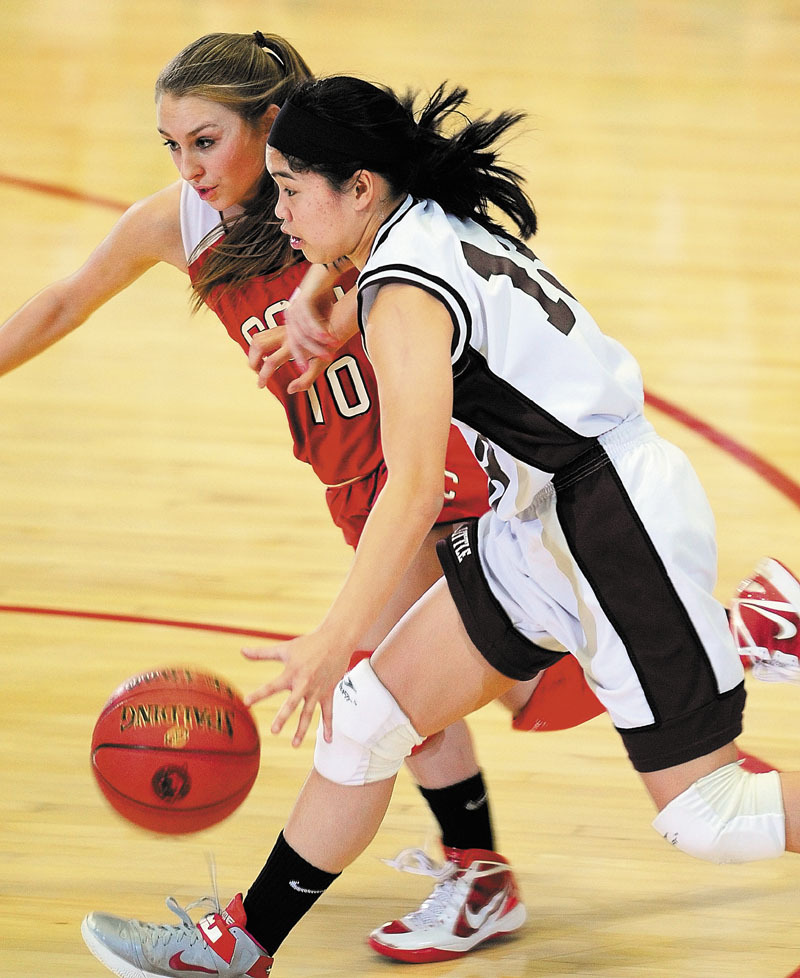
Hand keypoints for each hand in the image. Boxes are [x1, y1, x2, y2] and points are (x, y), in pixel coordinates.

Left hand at [241, 631, 350, 746]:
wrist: (336, 640)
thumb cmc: (308, 643)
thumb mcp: (284, 648)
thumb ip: (262, 653)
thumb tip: (241, 651)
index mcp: (291, 673)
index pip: (271, 686)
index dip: (258, 694)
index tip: (246, 702)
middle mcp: (304, 684)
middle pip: (291, 704)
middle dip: (283, 717)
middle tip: (274, 730)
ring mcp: (317, 690)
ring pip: (308, 713)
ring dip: (302, 730)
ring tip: (294, 744)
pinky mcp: (328, 692)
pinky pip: (328, 712)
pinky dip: (328, 726)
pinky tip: (328, 740)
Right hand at [247, 325, 329, 391]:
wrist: (333, 325)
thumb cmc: (327, 348)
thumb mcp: (320, 366)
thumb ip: (305, 380)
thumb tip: (290, 390)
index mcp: (294, 347)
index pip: (271, 362)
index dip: (263, 376)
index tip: (261, 385)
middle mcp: (285, 336)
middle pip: (259, 346)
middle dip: (253, 362)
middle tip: (258, 373)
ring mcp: (281, 329)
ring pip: (257, 338)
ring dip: (253, 353)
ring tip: (260, 365)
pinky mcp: (280, 327)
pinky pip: (262, 334)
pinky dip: (258, 346)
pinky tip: (265, 355)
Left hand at [284, 287, 342, 368]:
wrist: (327, 269)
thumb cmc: (324, 293)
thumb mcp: (322, 317)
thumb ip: (319, 332)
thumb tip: (324, 350)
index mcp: (292, 321)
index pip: (291, 343)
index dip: (297, 356)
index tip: (303, 370)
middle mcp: (290, 315)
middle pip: (295, 340)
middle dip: (308, 352)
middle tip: (321, 361)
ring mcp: (295, 306)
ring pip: (303, 331)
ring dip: (317, 343)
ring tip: (331, 351)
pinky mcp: (303, 298)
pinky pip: (309, 318)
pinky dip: (318, 330)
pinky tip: (327, 337)